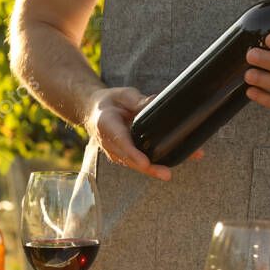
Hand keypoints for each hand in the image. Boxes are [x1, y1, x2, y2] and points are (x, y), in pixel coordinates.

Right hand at [85, 87, 201, 180]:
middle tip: (166, 174)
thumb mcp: (122, 95)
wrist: (94, 112)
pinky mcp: (125, 155)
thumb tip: (155, 101)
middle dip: (149, 168)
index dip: (133, 154)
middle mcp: (110, 143)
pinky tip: (174, 164)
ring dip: (154, 170)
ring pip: (135, 164)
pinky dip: (154, 165)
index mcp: (106, 125)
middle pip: (130, 159)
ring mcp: (117, 152)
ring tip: (171, 172)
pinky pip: (139, 162)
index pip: (121, 142)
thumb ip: (136, 100)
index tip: (144, 162)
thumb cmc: (110, 102)